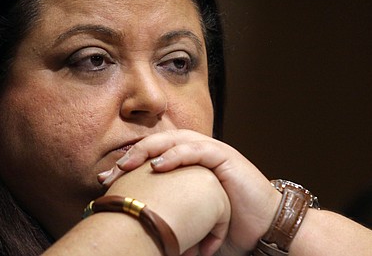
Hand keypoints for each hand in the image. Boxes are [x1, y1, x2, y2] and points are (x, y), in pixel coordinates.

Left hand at [99, 129, 281, 254]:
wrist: (265, 229)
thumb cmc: (230, 225)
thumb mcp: (192, 218)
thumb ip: (170, 215)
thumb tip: (137, 231)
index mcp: (187, 165)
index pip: (152, 157)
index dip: (128, 165)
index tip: (105, 183)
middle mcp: (197, 154)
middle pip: (158, 143)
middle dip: (132, 155)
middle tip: (110, 172)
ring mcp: (212, 152)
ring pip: (175, 139)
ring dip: (149, 149)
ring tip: (128, 163)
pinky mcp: (226, 157)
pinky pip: (198, 149)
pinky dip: (177, 154)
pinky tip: (159, 165)